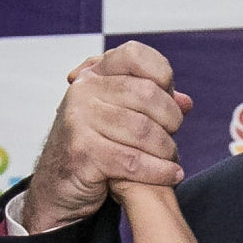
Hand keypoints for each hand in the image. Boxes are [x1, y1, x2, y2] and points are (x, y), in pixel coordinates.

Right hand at [18, 41, 191, 235]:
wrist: (57, 188)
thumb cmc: (92, 149)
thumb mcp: (115, 118)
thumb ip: (148, 106)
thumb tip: (185, 102)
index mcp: (92, 77)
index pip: (133, 55)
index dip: (161, 72)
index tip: (171, 96)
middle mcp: (83, 92)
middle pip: (147, 94)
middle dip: (170, 118)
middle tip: (173, 136)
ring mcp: (79, 121)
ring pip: (143, 130)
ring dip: (166, 149)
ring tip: (171, 159)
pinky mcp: (83, 153)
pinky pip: (133, 161)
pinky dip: (159, 171)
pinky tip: (172, 175)